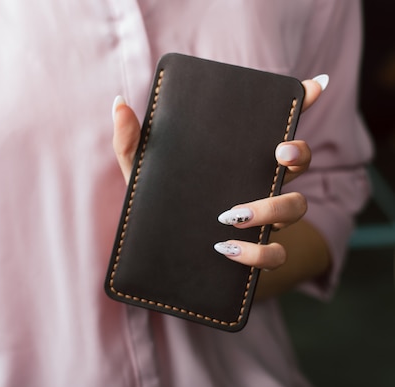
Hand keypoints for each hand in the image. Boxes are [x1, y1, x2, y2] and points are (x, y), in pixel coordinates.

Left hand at [112, 76, 326, 272]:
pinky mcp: (257, 253)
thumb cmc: (157, 203)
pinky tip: (227, 250)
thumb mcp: (141, 171)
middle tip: (279, 154)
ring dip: (273, 210)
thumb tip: (119, 103)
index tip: (314, 85)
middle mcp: (258, 184)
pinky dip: (258, 254)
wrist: (160, 255)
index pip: (276, 127)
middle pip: (299, 164)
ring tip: (231, 216)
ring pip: (296, 208)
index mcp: (238, 159)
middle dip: (299, 154)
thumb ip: (130, 140)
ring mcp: (263, 220)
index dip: (304, 103)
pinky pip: (275, 255)